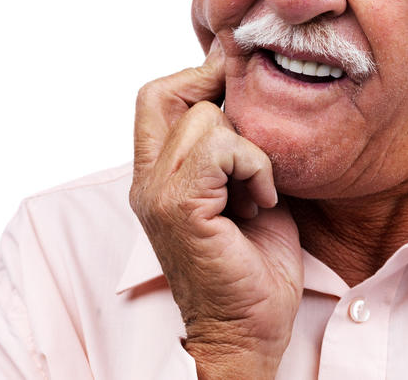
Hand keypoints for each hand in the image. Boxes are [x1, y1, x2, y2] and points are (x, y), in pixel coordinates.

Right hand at [130, 43, 303, 378]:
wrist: (249, 331)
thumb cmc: (254, 264)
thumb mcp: (244, 186)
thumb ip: (234, 143)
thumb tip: (248, 88)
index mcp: (156, 174)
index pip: (157, 95)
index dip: (198, 76)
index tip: (242, 92)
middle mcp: (146, 180)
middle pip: (167, 92)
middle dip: (217, 95)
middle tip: (251, 130)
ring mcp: (157, 194)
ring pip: (206, 119)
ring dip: (249, 148)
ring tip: (257, 190)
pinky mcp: (178, 207)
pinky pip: (221, 149)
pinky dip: (254, 168)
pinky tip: (261, 203)